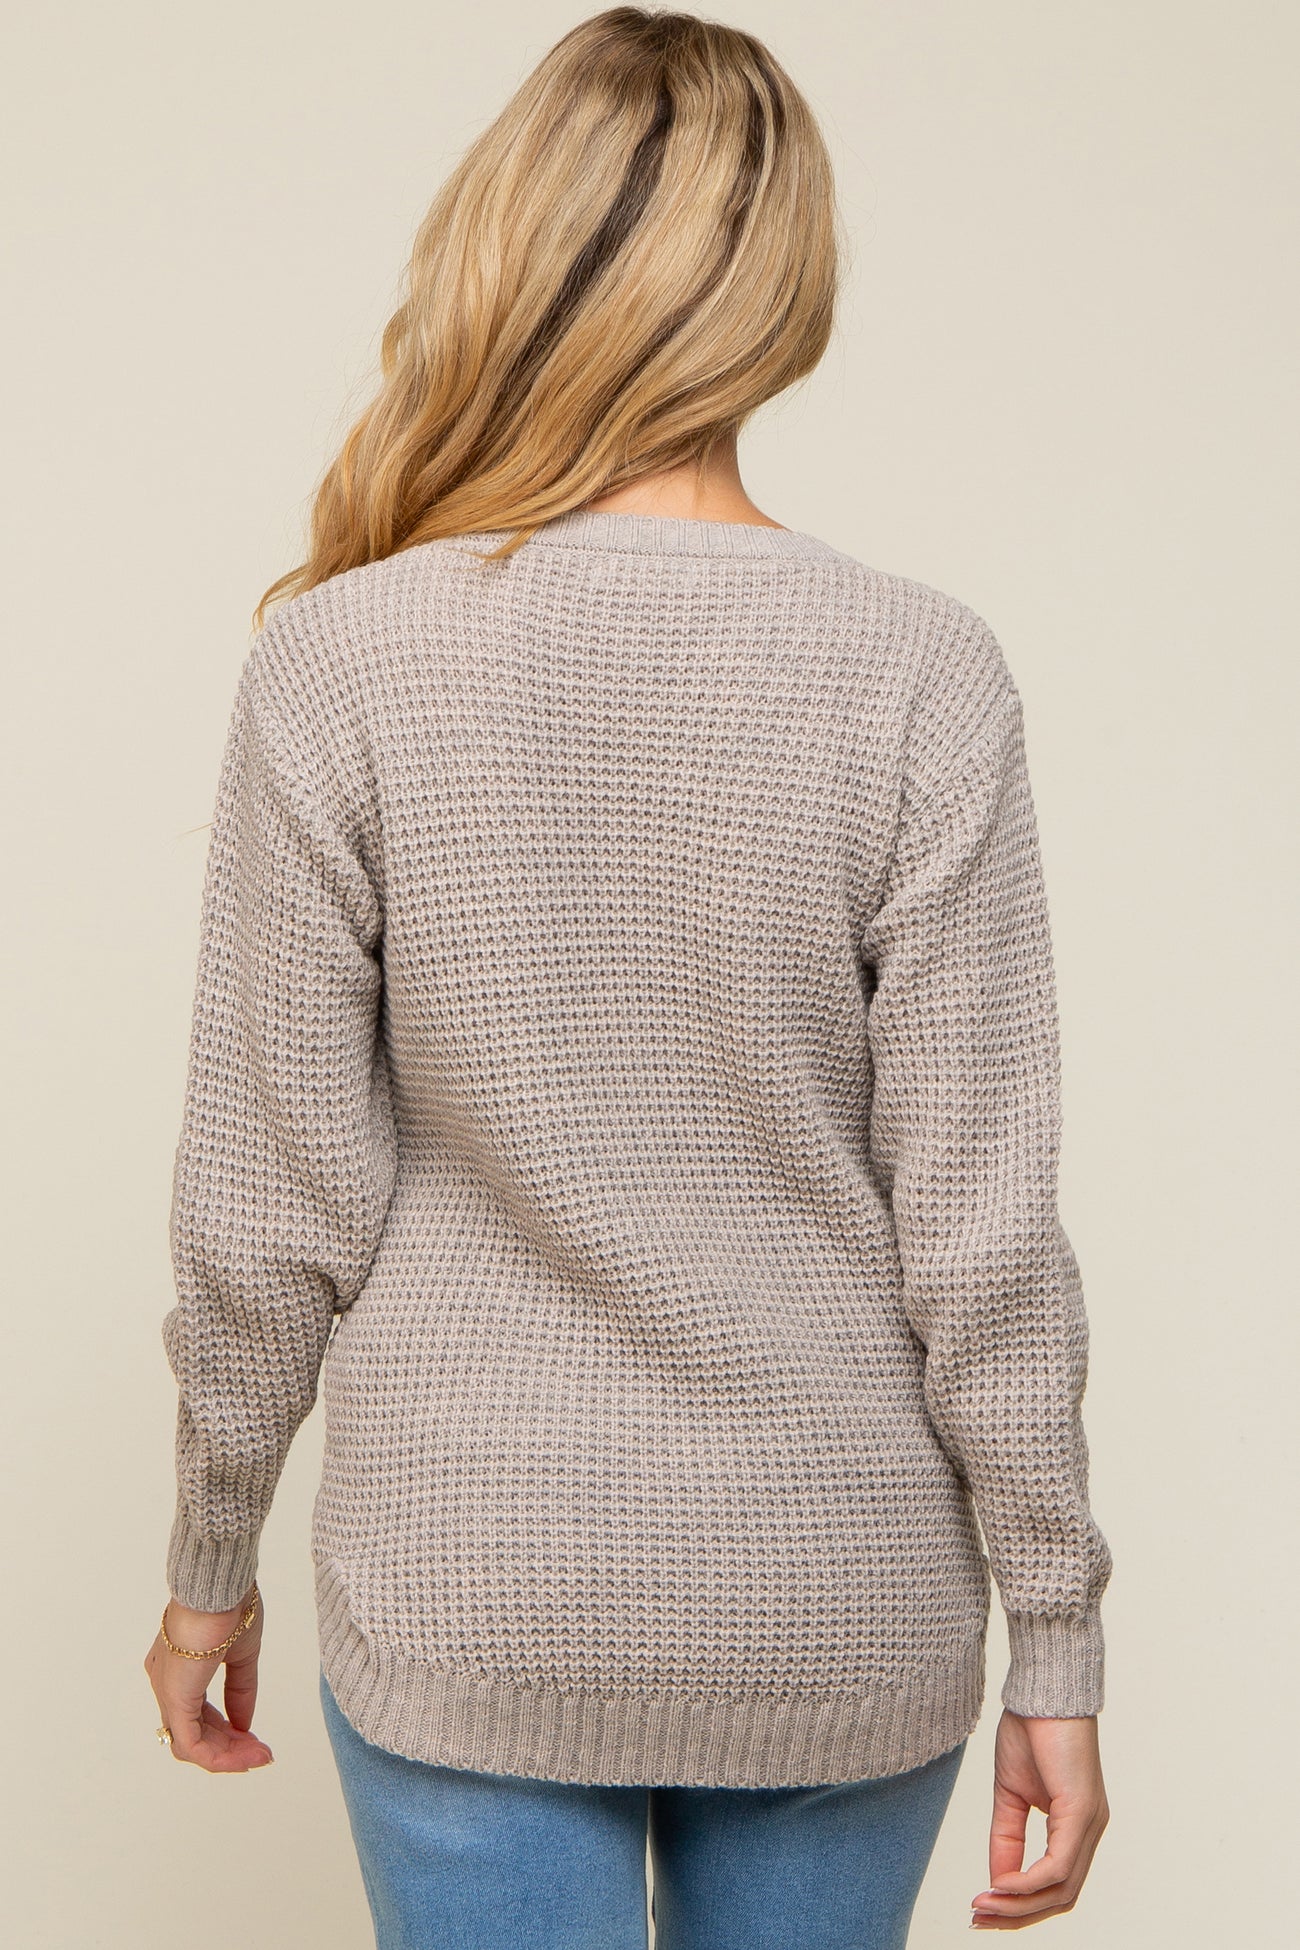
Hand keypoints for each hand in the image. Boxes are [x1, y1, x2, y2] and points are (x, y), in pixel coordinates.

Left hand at [142, 1584, 274, 1772]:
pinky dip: (220, 1757)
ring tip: (259, 1756)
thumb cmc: (228, 1606)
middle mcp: (168, 1684)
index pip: (199, 1713)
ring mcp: (168, 1694)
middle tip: (261, 1753)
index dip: (226, 1731)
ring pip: (193, 1743)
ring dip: (228, 1756)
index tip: (254, 1738)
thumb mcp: (241, 1654)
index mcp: (180, 1670)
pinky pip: (193, 1745)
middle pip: (196, 1732)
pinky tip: (246, 1756)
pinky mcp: (175, 1701)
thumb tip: (244, 1725)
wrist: (216, 1588)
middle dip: (230, 1748)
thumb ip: (240, 1691)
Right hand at [969, 1710, 1108, 1927]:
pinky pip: (1059, 1866)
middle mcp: (1089, 1831)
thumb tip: (997, 1882)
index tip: (982, 1909)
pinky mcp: (1082, 1812)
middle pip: (1060, 1897)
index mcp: (1075, 1826)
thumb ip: (1006, 1837)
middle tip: (979, 1918)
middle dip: (1018, 1916)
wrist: (1043, 1689)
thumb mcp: (1010, 1794)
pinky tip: (1002, 1886)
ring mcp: (1090, 1824)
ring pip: (1061, 1889)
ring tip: (984, 1906)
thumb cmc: (1031, 1731)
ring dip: (1020, 1905)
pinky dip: (1028, 1883)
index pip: (1055, 1884)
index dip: (1019, 1905)